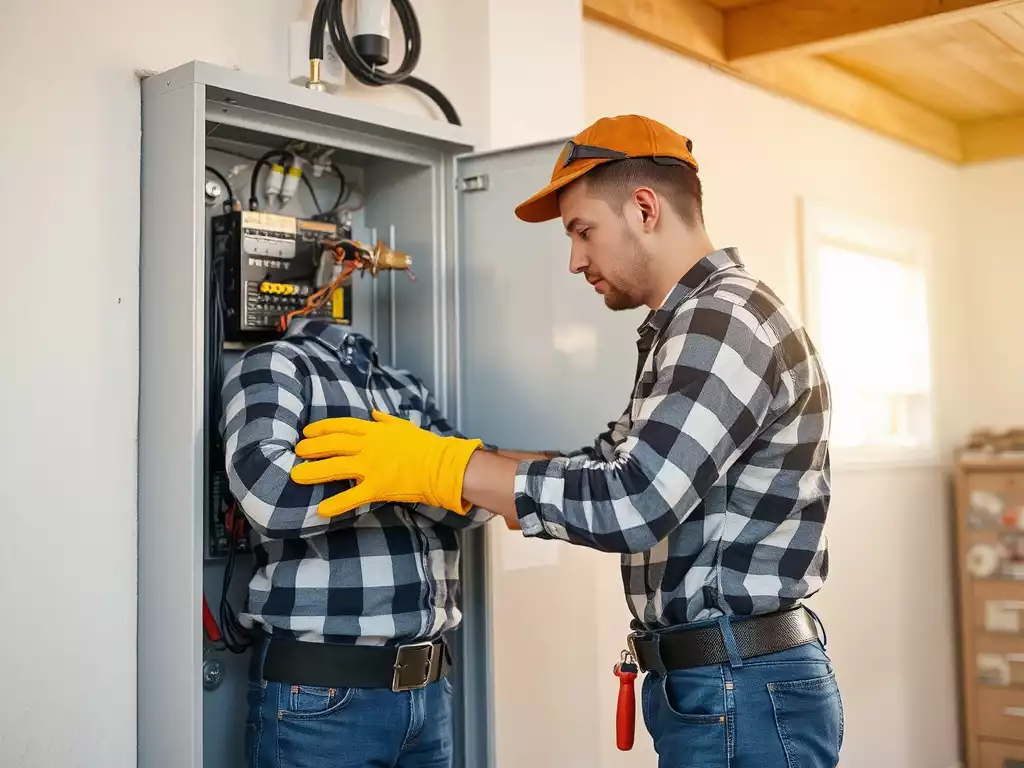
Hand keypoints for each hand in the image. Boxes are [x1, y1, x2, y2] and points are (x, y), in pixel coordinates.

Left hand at [290, 410, 482, 517]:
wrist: (441, 465)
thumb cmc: (426, 445)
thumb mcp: (404, 426)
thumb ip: (385, 420)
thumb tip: (374, 412)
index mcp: (375, 430)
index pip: (342, 426)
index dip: (322, 428)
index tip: (307, 431)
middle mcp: (369, 446)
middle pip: (334, 444)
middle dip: (313, 447)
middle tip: (297, 451)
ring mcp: (372, 466)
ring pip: (336, 467)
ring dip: (314, 471)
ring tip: (296, 475)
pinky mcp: (377, 487)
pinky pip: (352, 496)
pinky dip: (336, 504)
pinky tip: (321, 510)